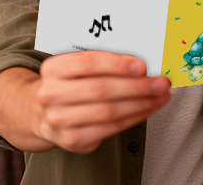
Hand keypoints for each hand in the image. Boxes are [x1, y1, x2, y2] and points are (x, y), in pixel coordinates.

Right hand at [35, 52, 170, 153]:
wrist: (42, 112)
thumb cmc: (70, 84)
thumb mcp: (77, 67)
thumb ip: (105, 63)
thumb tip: (144, 64)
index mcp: (53, 69)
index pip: (88, 63)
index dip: (117, 64)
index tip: (142, 66)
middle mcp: (51, 95)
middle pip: (101, 89)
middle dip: (137, 86)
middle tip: (161, 82)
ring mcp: (59, 120)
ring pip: (109, 112)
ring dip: (141, 104)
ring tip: (161, 96)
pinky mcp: (72, 140)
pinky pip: (111, 129)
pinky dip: (135, 118)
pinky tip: (148, 108)